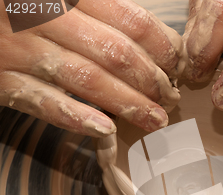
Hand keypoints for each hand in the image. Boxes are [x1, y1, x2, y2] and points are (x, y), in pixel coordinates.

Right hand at [0, 0, 183, 136]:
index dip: (164, 48)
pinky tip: (106, 129)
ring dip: (128, 103)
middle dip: (152, 80)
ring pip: (88, 79)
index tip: (179, 66)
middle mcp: (43, 15)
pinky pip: (43, 102)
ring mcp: (19, 48)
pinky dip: (77, 117)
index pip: (132, 21)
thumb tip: (158, 40)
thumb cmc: (23, 5)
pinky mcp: (1, 79)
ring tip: (156, 119)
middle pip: (116, 52)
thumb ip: (101, 9)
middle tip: (171, 97)